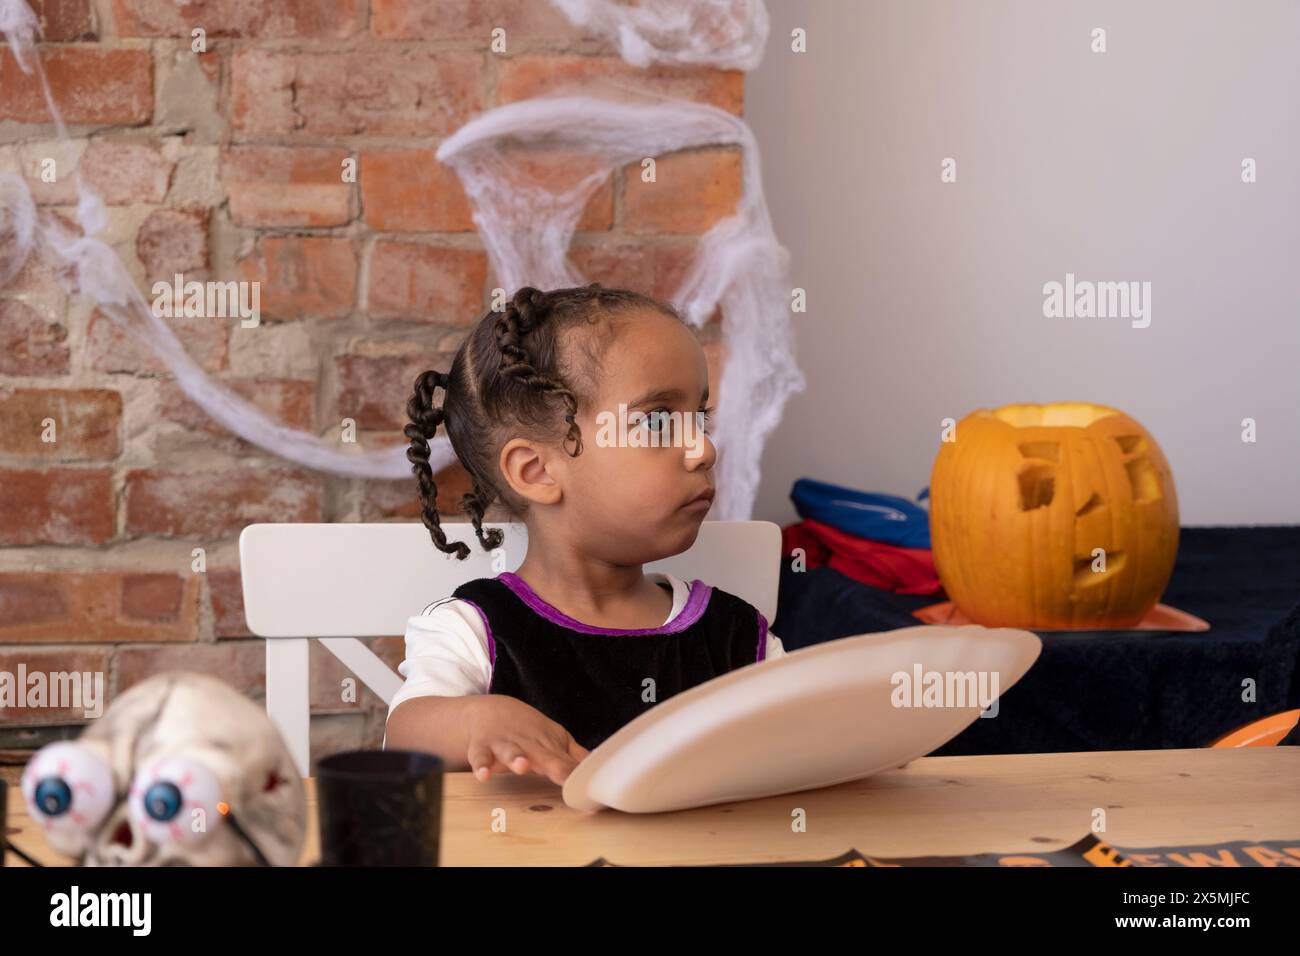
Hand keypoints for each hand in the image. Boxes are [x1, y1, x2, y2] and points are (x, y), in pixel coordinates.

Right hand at [465, 695, 589, 785]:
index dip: (576, 774)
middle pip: (542, 757)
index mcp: (549, 747)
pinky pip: (480, 757)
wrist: (491, 710)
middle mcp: (528, 746)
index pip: (566, 763)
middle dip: (553, 766)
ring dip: (516, 759)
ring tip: (522, 766)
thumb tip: (600, 767)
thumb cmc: (528, 731)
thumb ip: (574, 757)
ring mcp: (504, 745)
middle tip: (564, 776)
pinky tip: (483, 775)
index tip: (588, 787)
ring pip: (511, 753)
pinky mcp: (482, 747)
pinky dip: (481, 765)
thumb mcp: (554, 739)